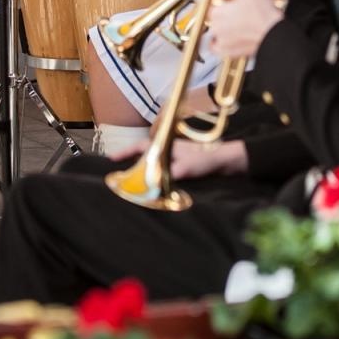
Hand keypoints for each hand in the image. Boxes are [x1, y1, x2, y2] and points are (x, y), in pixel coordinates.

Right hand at [102, 137, 247, 179]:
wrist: (227, 161)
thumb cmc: (207, 159)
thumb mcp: (187, 167)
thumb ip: (170, 174)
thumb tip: (154, 184)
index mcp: (166, 146)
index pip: (140, 147)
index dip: (125, 153)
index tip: (110, 160)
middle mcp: (168, 152)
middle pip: (144, 157)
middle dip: (131, 166)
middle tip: (118, 178)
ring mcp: (175, 160)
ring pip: (153, 167)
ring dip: (144, 175)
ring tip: (133, 187)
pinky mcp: (183, 169)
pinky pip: (163, 174)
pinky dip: (156, 181)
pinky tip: (153, 192)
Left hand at [208, 0, 284, 58]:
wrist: (274, 34)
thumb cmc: (263, 14)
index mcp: (217, 12)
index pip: (210, 4)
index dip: (218, 1)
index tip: (224, 1)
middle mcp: (216, 28)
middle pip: (212, 19)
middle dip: (222, 15)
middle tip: (233, 11)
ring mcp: (222, 41)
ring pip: (213, 34)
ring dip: (220, 30)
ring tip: (232, 25)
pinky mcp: (228, 53)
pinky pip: (217, 50)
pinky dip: (219, 46)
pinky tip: (226, 40)